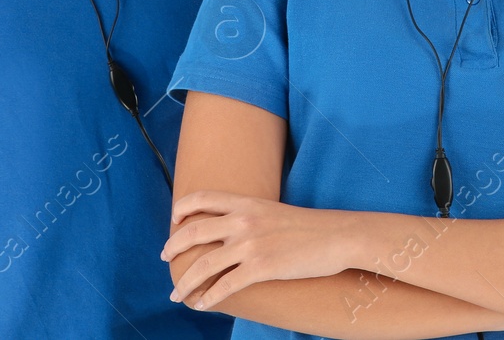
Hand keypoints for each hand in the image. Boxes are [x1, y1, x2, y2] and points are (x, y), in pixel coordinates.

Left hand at [162, 191, 355, 310]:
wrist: (338, 236)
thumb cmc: (309, 227)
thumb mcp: (274, 212)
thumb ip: (251, 218)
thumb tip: (232, 232)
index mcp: (246, 203)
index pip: (202, 198)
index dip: (182, 210)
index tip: (174, 223)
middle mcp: (243, 221)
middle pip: (193, 231)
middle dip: (173, 247)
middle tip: (166, 259)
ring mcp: (251, 245)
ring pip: (203, 264)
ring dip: (185, 282)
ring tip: (177, 293)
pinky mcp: (262, 267)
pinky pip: (225, 286)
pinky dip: (209, 298)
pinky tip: (202, 304)